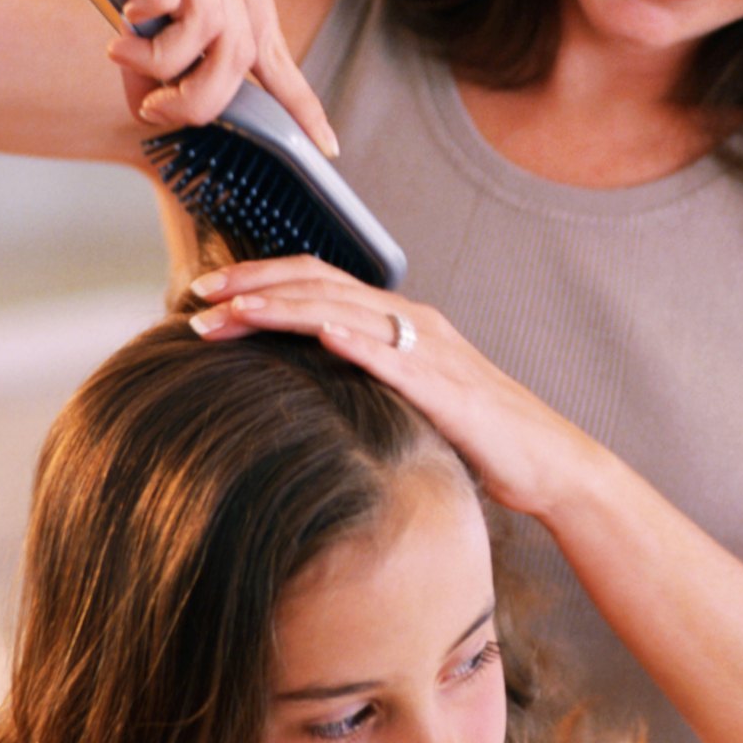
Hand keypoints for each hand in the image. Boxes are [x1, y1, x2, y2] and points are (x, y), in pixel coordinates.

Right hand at [0, 0, 338, 155]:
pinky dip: (150, 11)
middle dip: (198, 99)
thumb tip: (157, 109)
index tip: (324, 148)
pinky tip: (126, 11)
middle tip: (153, 108)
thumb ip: (160, 52)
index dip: (301, 102)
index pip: (276, 49)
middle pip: (242, 52)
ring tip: (122, 51)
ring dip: (162, 61)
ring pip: (211, 26)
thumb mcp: (142, 2)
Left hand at [188, 257, 596, 520]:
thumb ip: (364, 384)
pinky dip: (350, 339)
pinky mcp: (445, 387)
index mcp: (401, 322)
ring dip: (281, 308)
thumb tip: (306, 394)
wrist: (547, 462)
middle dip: (253, 286)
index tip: (208, 293)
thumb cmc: (477, 439)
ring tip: (229, 314)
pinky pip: (391, 355)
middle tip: (196, 297)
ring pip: (344, 310)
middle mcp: (413, 322)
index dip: (262, 279)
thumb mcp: (408, 402)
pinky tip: (314, 334)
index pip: (320, 282)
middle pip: (320, 283)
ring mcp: (430, 350)